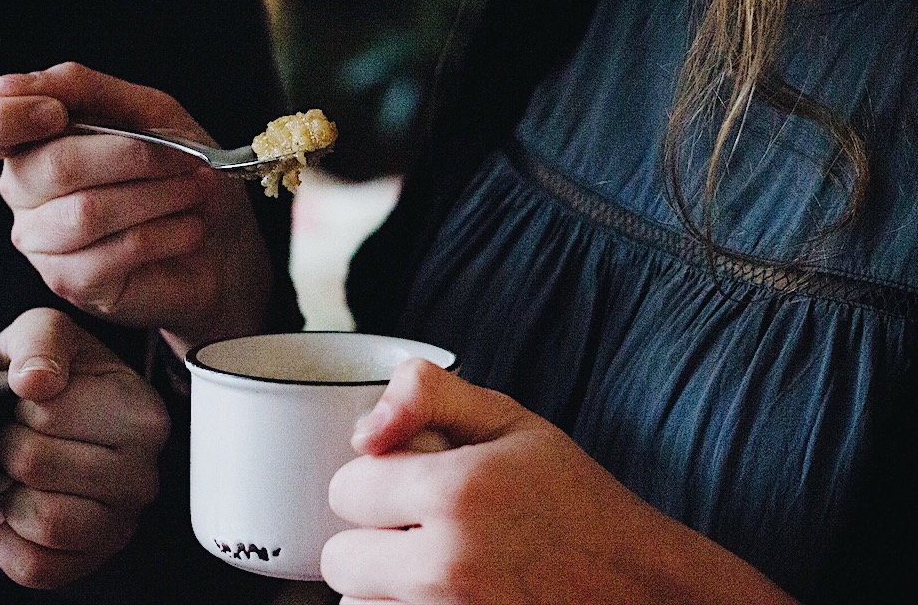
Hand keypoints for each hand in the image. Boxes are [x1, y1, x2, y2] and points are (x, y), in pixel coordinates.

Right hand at [0, 62, 272, 348]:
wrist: (224, 244)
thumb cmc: (183, 175)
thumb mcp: (147, 112)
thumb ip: (82, 87)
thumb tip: (7, 83)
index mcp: (29, 143)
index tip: (54, 114)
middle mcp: (22, 193)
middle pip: (48, 167)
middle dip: (131, 156)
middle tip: (184, 161)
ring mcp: (42, 243)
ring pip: (85, 212)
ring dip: (156, 196)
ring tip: (193, 191)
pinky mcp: (72, 283)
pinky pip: (111, 252)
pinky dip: (164, 234)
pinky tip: (189, 228)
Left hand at [0, 308, 168, 588]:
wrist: (50, 426)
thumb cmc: (52, 376)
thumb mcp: (45, 335)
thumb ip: (42, 340)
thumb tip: (37, 381)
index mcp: (143, 413)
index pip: (49, 413)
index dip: (20, 406)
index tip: (33, 403)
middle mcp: (145, 473)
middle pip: (36, 465)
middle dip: (8, 448)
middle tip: (19, 438)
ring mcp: (123, 523)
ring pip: (43, 521)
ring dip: (10, 497)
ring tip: (19, 476)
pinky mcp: (93, 560)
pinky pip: (36, 567)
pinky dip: (10, 543)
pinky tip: (18, 513)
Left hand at [321, 359, 793, 604]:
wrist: (638, 586)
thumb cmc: (575, 501)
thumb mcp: (511, 421)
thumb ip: (430, 394)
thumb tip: (361, 429)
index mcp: (455, 493)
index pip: (346, 488)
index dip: (374, 480)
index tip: (409, 483)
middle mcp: (446, 565)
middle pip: (340, 559)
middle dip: (370, 539)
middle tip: (419, 530)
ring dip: (382, 588)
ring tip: (433, 569)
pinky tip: (443, 596)